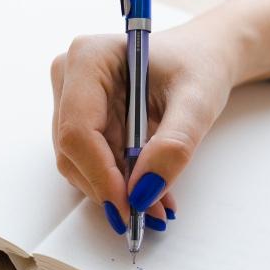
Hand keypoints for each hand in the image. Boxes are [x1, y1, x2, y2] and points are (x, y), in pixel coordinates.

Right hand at [49, 0, 269, 233]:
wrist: (201, 57)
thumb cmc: (199, 65)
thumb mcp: (198, 101)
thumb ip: (174, 145)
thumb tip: (144, 192)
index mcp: (89, 57)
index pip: (78, 130)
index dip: (101, 174)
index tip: (131, 206)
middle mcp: (69, 76)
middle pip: (73, 151)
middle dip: (112, 187)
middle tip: (153, 213)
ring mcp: (69, 98)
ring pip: (78, 162)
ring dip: (116, 189)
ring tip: (158, 204)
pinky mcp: (78, 119)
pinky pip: (90, 162)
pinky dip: (119, 182)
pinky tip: (149, 188)